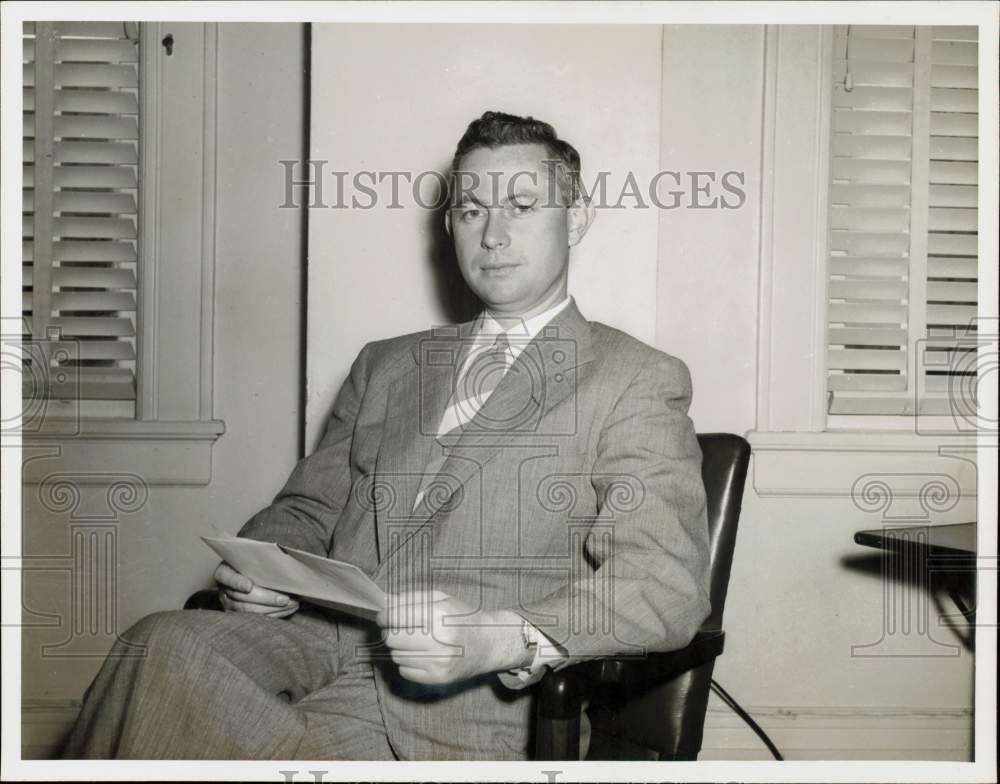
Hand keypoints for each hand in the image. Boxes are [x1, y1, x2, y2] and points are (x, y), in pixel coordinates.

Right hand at [214, 561, 298, 617]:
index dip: (237, 582)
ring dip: (273, 608)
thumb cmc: (251, 563)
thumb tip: (280, 562)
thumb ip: (260, 560)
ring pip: (249, 610)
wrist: (246, 572)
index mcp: (224, 572)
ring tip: (292, 604)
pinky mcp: (239, 615)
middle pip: (242, 597)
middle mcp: (224, 590)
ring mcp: (229, 605)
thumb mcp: (251, 557)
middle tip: (285, 599)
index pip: (228, 577)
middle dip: (266, 599)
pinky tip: (288, 609)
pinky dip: (274, 614)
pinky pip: (255, 618)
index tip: (249, 586)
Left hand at [375, 591, 530, 684]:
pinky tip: (421, 655)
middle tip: (397, 628)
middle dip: (390, 631)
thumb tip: (385, 602)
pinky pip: (405, 671)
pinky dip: (407, 662)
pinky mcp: (437, 678)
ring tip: (414, 641)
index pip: (395, 618)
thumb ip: (412, 598)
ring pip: (396, 656)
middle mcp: (439, 640)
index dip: (384, 616)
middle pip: (392, 638)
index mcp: (439, 615)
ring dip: (399, 648)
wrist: (490, 643)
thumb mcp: (442, 599)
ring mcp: (438, 662)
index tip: (383, 616)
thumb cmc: (464, 617)